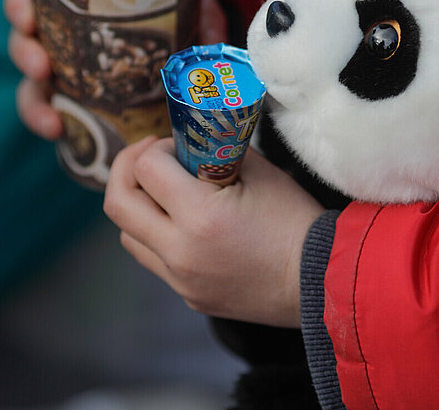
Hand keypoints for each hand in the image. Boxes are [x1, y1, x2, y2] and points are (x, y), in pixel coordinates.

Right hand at [3, 0, 229, 139]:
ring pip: (32, 79)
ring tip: (50, 117)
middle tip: (42, 66)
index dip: (20, 2)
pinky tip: (57, 131)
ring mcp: (66, 65)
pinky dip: (47, 120)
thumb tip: (211, 40)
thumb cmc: (183, 9)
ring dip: (33, 98)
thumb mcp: (195, 6)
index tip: (28, 16)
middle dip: (24, 52)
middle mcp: (65, 29)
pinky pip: (50, 108)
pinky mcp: (75, 96)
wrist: (189, 42)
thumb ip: (204, 17)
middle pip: (25, 37)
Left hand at [103, 137, 324, 327]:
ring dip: (140, 207)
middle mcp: (180, 251)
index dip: (155, 148)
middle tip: (149, 158)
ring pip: (128, 235)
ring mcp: (180, 279)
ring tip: (168, 194)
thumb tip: (190, 141)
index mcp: (199, 216)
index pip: (145, 169)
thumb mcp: (260, 172)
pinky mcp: (187, 295)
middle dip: (127, 170)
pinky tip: (188, 225)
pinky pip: (154, 260)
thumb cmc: (296, 222)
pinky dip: (160, 236)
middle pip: (117, 204)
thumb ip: (218, 153)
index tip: (175, 145)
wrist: (321, 279)